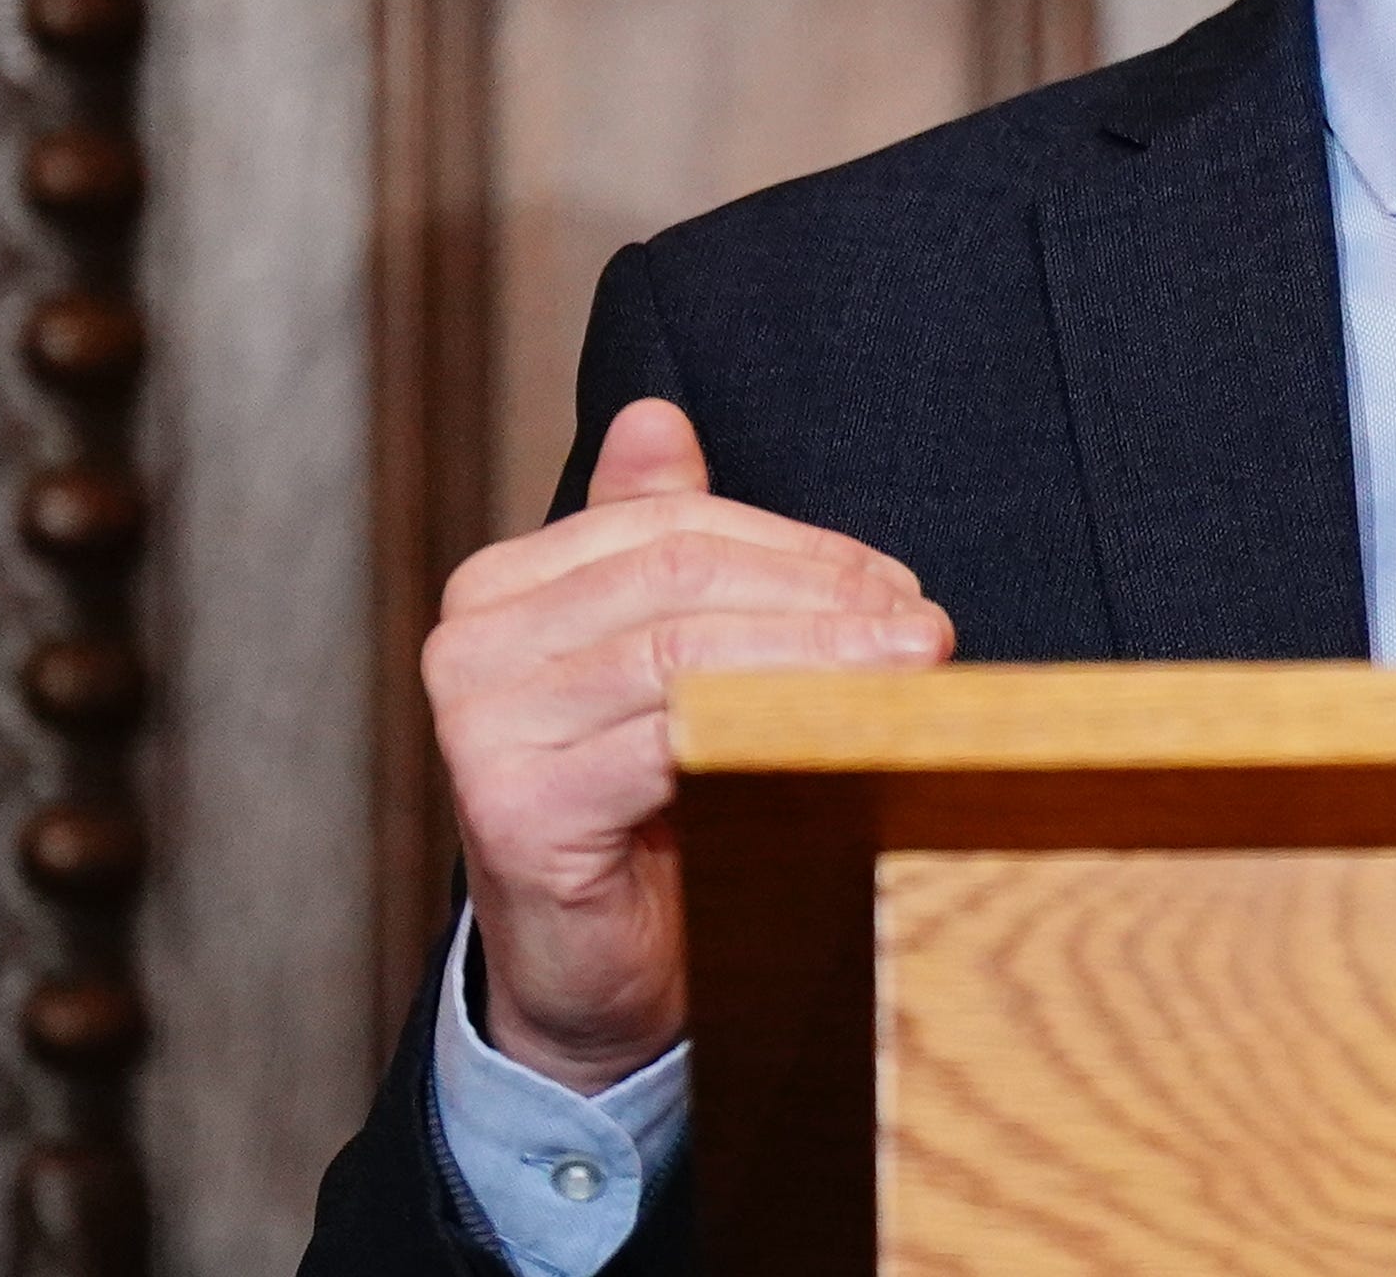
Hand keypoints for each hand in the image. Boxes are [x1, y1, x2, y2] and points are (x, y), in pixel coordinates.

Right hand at [425, 397, 952, 1089]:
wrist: (593, 983)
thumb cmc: (644, 815)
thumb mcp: (658, 663)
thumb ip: (657, 542)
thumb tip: (656, 414)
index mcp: (501, 587)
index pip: (675, 524)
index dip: (804, 550)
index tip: (899, 588)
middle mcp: (469, 641)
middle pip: (684, 573)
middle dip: (824, 596)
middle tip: (926, 631)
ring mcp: (479, 722)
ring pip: (685, 648)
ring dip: (821, 656)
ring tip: (913, 671)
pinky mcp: (514, 805)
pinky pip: (670, 739)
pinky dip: (772, 727)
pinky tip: (847, 735)